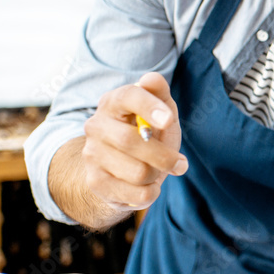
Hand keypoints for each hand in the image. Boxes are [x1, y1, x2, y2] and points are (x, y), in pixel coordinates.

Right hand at [82, 72, 187, 210]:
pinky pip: (135, 194)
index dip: (149, 107)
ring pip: (138, 172)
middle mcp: (96, 125)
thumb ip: (159, 94)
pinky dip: (150, 193)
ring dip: (158, 175)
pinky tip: (148, 186)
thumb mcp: (161, 111)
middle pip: (130, 141)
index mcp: (114, 102)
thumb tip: (152, 79)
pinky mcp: (95, 181)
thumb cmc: (148, 132)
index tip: (169, 119)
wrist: (122, 168)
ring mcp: (91, 154)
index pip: (127, 97)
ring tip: (157, 171)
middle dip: (164, 156)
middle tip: (181, 164)